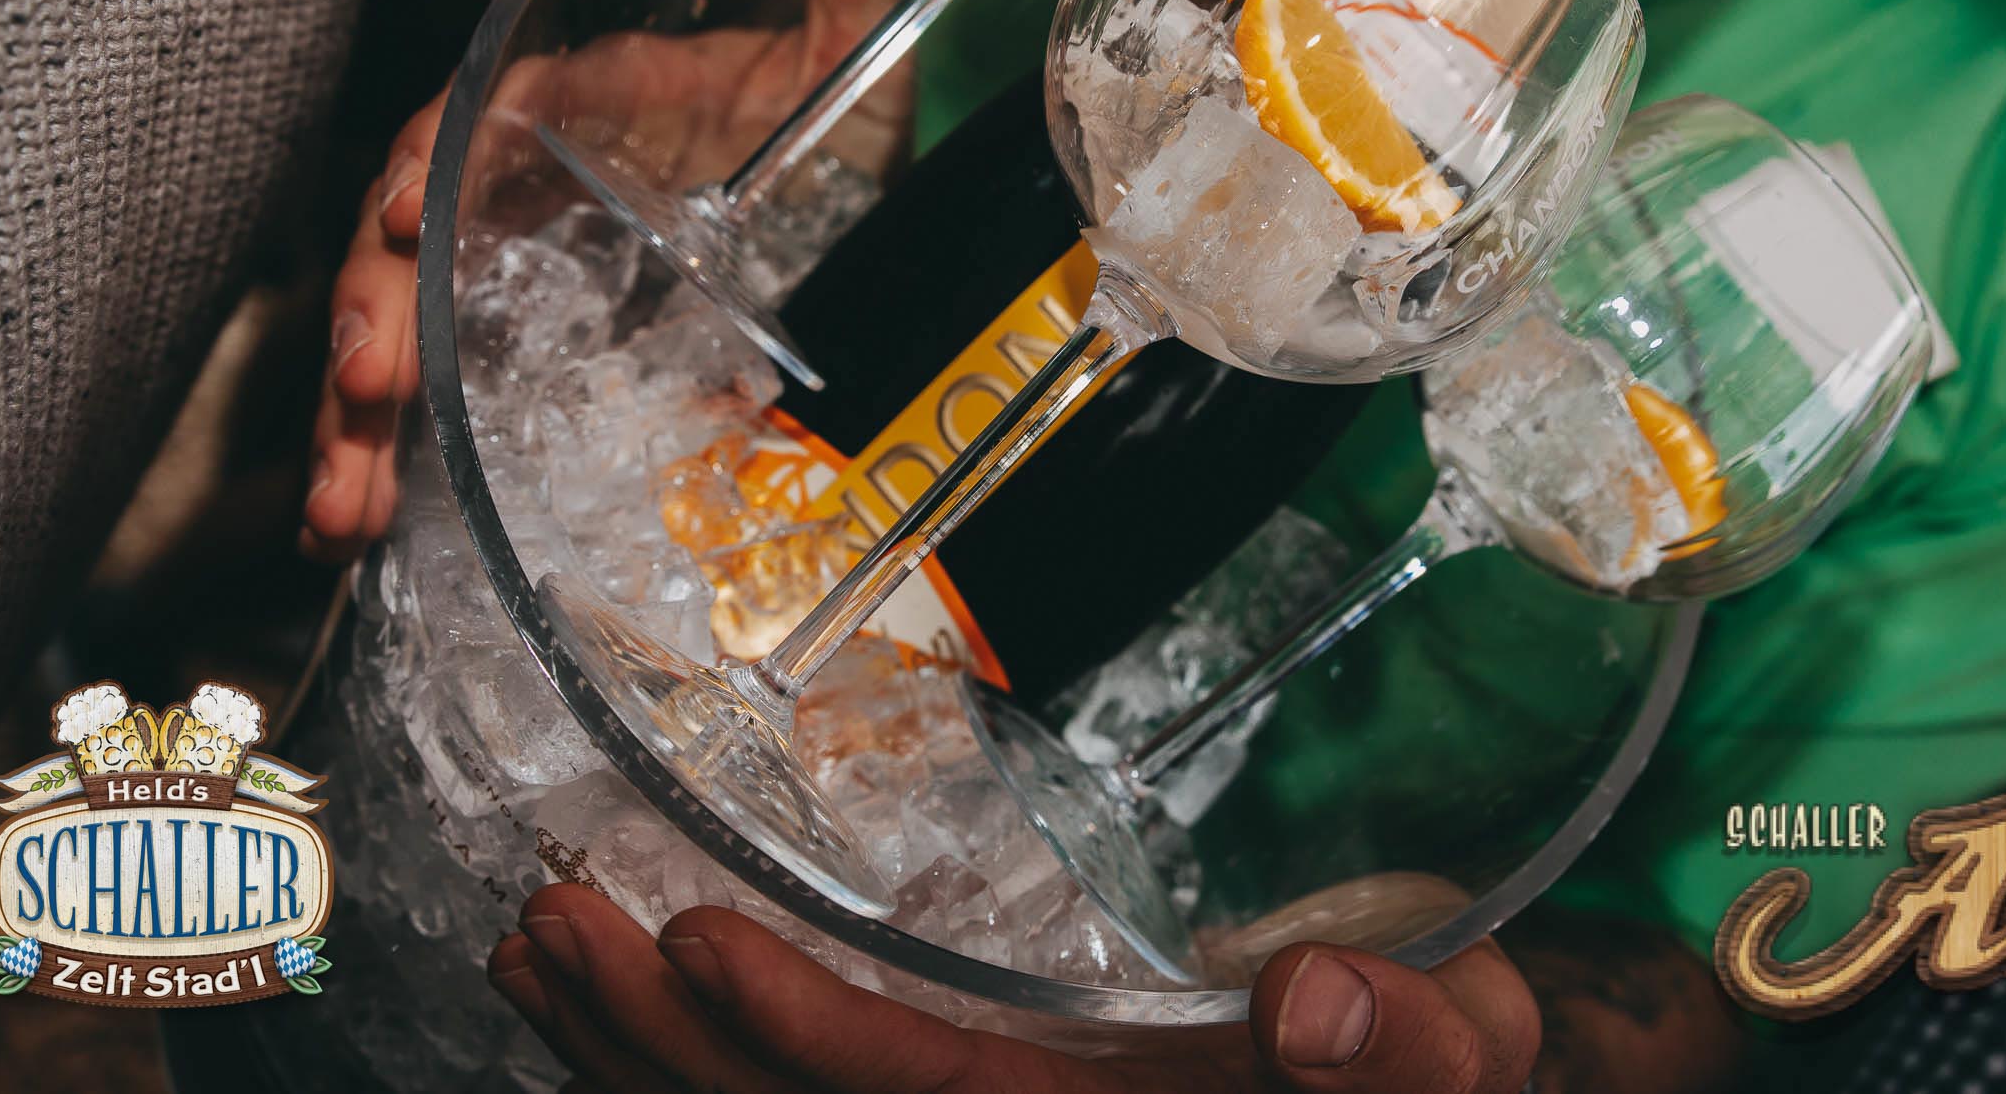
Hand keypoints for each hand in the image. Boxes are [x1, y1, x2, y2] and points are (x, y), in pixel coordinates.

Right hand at [302, 0, 917, 559]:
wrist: (836, 214)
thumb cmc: (817, 122)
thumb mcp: (840, 56)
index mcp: (560, 104)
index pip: (465, 121)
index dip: (428, 164)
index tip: (405, 218)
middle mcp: (509, 190)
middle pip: (408, 247)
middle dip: (375, 316)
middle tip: (369, 388)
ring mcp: (502, 280)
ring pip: (402, 338)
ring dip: (362, 421)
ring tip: (347, 506)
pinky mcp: (510, 356)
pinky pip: (431, 406)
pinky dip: (391, 465)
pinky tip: (359, 530)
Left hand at [488, 882, 1542, 1093]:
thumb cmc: (1427, 1079)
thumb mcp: (1466, 1067)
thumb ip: (1413, 1054)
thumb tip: (1309, 1004)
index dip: (804, 1037)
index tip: (695, 942)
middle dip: (657, 1048)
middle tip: (548, 927)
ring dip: (634, 1058)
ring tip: (539, 952)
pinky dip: (690, 1065)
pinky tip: (616, 1011)